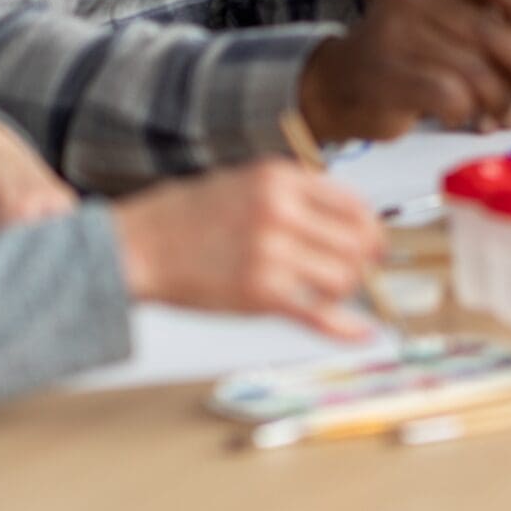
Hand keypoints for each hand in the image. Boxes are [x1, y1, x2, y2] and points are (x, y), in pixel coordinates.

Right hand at [110, 161, 384, 336]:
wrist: (137, 246)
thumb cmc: (187, 217)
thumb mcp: (244, 183)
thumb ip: (294, 196)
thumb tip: (346, 221)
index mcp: (279, 177)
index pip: (352, 203)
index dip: (370, 229)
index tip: (373, 245)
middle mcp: (280, 210)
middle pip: (355, 242)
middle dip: (361, 263)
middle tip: (351, 275)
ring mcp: (270, 252)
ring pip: (343, 277)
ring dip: (343, 291)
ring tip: (324, 293)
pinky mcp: (258, 293)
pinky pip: (318, 313)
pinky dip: (344, 327)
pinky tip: (361, 333)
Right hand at [305, 0, 510, 137]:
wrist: (341, 82)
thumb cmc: (412, 55)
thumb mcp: (450, 25)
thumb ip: (496, 27)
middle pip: (492, 30)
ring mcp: (396, 32)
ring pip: (478, 72)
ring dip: (503, 100)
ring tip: (508, 114)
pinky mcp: (389, 75)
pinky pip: (452, 97)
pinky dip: (469, 112)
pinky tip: (465, 116)